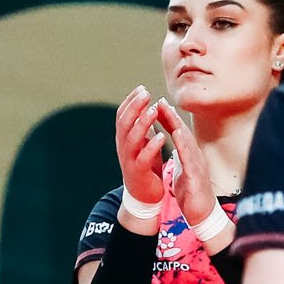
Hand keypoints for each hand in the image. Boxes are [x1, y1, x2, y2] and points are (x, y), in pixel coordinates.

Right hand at [112, 86, 171, 211]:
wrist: (143, 195)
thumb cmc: (145, 166)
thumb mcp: (141, 144)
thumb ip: (141, 127)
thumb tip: (145, 106)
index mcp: (123, 138)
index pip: (122, 115)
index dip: (130, 101)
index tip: (141, 88)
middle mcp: (123, 147)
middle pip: (124, 122)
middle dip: (134, 107)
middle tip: (146, 93)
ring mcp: (129, 159)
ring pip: (132, 138)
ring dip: (142, 123)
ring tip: (154, 110)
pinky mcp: (138, 171)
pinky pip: (143, 157)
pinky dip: (151, 146)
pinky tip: (161, 136)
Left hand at [157, 101, 218, 227]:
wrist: (202, 216)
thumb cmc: (192, 194)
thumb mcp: (183, 171)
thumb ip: (181, 157)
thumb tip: (176, 146)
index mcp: (189, 156)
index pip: (177, 133)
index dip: (168, 119)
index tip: (157, 105)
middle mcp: (194, 158)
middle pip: (182, 133)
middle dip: (171, 116)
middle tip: (160, 101)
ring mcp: (197, 167)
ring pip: (187, 142)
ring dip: (178, 127)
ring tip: (169, 113)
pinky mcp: (197, 178)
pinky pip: (190, 161)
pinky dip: (184, 147)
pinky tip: (178, 138)